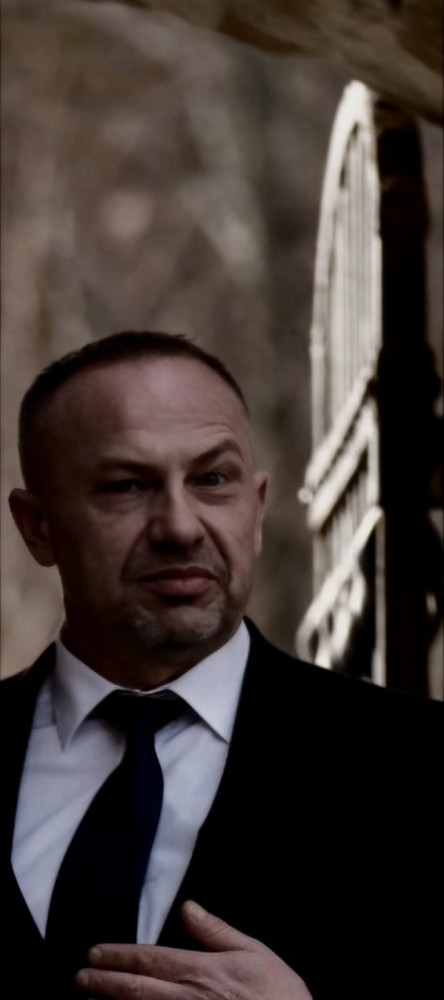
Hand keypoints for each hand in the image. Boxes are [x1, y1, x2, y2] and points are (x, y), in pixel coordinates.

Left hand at [76, 900, 311, 998]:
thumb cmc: (278, 995)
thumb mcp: (255, 953)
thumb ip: (217, 931)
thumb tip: (189, 908)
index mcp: (200, 971)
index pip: (149, 960)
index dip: (119, 956)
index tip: (95, 953)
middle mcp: (186, 999)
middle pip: (134, 989)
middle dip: (104, 981)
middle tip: (80, 976)